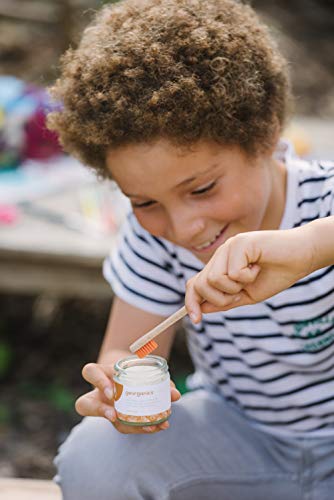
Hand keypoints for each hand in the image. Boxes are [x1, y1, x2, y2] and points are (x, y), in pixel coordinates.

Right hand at [75, 362, 180, 433]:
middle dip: (99, 411)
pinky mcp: (114, 419)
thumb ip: (159, 379)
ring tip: (147, 427)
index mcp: (102, 373)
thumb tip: (176, 395)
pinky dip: (141, 428)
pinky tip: (158, 426)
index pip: (90, 372)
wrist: (129, 373)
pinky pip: (122, 427)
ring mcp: (103, 408)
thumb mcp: (143, 367)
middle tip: (115, 415)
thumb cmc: (134, 369)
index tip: (112, 392)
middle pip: (84, 404)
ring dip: (124, 426)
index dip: (98, 382)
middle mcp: (97, 393)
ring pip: (109, 427)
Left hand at [186, 226, 313, 321]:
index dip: (192, 301)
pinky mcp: (239, 243)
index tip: (196, 320)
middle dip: (220, 298)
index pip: (196, 283)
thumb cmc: (276, 274)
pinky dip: (248, 277)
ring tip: (252, 276)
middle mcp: (221, 255)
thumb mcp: (247, 295)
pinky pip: (233, 272)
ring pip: (214, 279)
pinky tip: (259, 267)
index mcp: (220, 266)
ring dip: (235, 287)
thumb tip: (200, 309)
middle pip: (201, 284)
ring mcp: (228, 247)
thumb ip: (225, 301)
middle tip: (240, 293)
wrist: (302, 257)